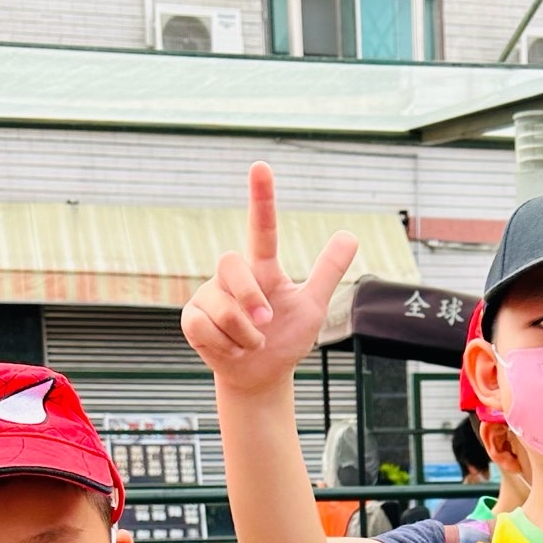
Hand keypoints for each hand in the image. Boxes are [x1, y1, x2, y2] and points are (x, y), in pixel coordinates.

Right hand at [181, 162, 358, 389]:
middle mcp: (232, 275)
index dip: (261, 198)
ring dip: (246, 335)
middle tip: (266, 322)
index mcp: (261, 268)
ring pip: (224, 308)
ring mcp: (209, 295)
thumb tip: (350, 234)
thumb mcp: (311, 306)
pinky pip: (206, 328)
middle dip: (250, 298)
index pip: (261, 228)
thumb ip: (327, 271)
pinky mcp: (192, 318)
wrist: (262, 375)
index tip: (261, 167)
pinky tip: (232, 349)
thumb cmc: (286, 336)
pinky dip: (227, 346)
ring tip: (251, 342)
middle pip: (233, 265)